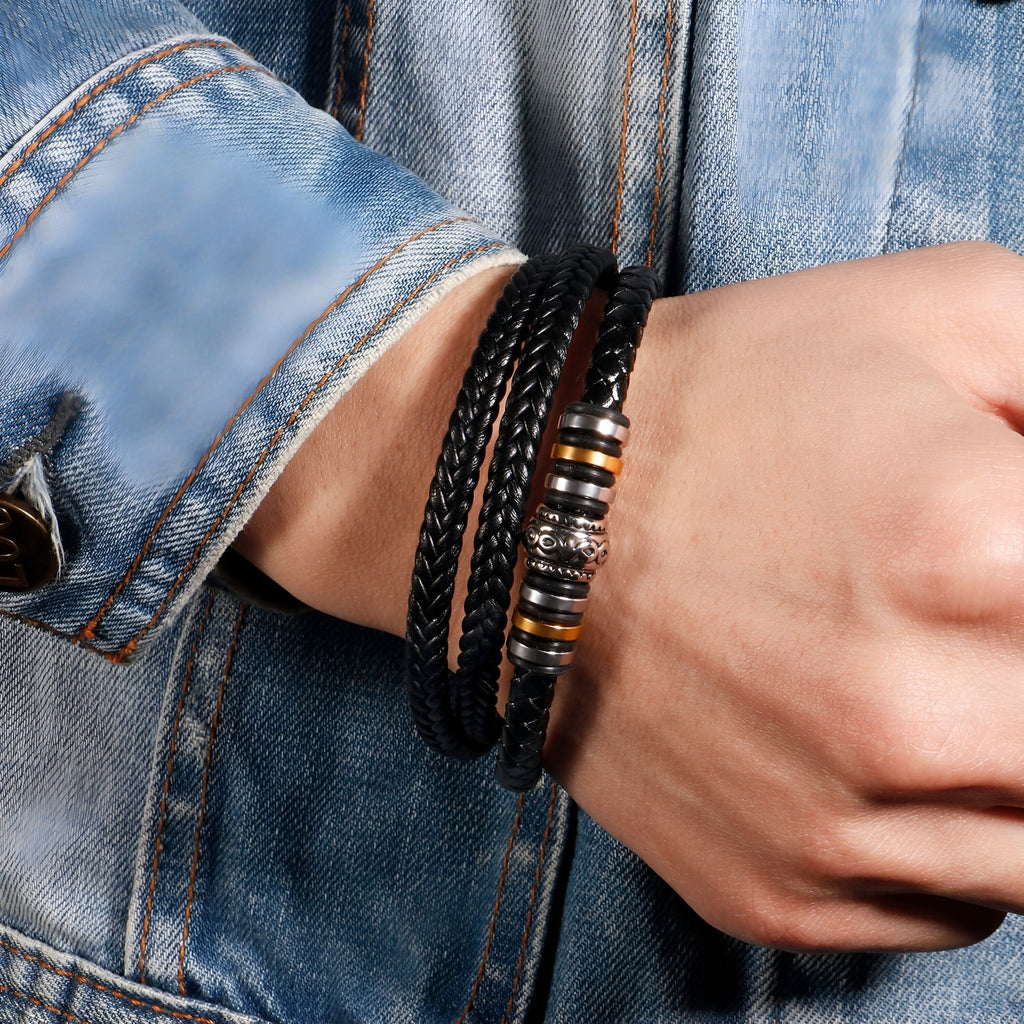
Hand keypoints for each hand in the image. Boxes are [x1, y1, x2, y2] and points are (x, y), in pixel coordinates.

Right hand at [240, 241, 1023, 952]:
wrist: (526, 508)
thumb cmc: (724, 397)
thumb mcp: (947, 311)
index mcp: (977, 546)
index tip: (1022, 567)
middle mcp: (914, 716)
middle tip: (982, 610)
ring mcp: (836, 825)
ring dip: (1022, 766)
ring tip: (946, 673)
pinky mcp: (772, 889)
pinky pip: (947, 910)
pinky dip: (954, 842)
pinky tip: (888, 750)